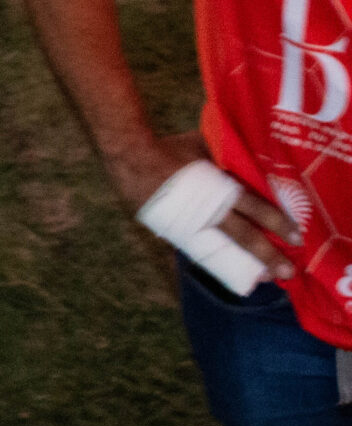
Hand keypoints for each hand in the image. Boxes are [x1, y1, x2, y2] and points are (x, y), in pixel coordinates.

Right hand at [109, 131, 299, 281]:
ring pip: (221, 250)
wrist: (128, 155)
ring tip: (261, 278)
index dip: (278, 223)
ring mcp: (187, 224)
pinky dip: (214, 260)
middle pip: (243, 237)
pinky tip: (226, 268)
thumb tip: (248, 160)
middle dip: (267, 256)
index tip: (296, 237)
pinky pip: (197, 250)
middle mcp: (206, 210)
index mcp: (217, 188)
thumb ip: (226, 157)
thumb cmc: (168, 148)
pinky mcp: (171, 231)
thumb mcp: (204, 147)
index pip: (255, 208)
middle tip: (286, 272)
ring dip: (242, 264)